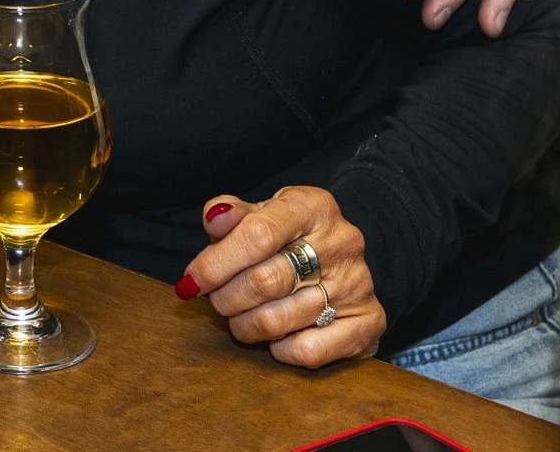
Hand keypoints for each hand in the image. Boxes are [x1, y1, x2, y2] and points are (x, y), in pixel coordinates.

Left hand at [179, 188, 384, 367]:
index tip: (191, 281)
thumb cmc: (289, 236)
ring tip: (238, 317)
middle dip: (225, 297)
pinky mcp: (368, 323)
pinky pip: (308, 350)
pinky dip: (278, 349)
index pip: (258, 234)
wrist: (345, 260)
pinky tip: (273, 336)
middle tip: (214, 300)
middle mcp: (342, 244)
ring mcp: (357, 285)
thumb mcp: (262, 214)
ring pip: (278, 319)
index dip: (216, 262)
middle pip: (264, 281)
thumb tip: (213, 218)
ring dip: (244, 325)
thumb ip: (232, 215)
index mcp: (314, 207)